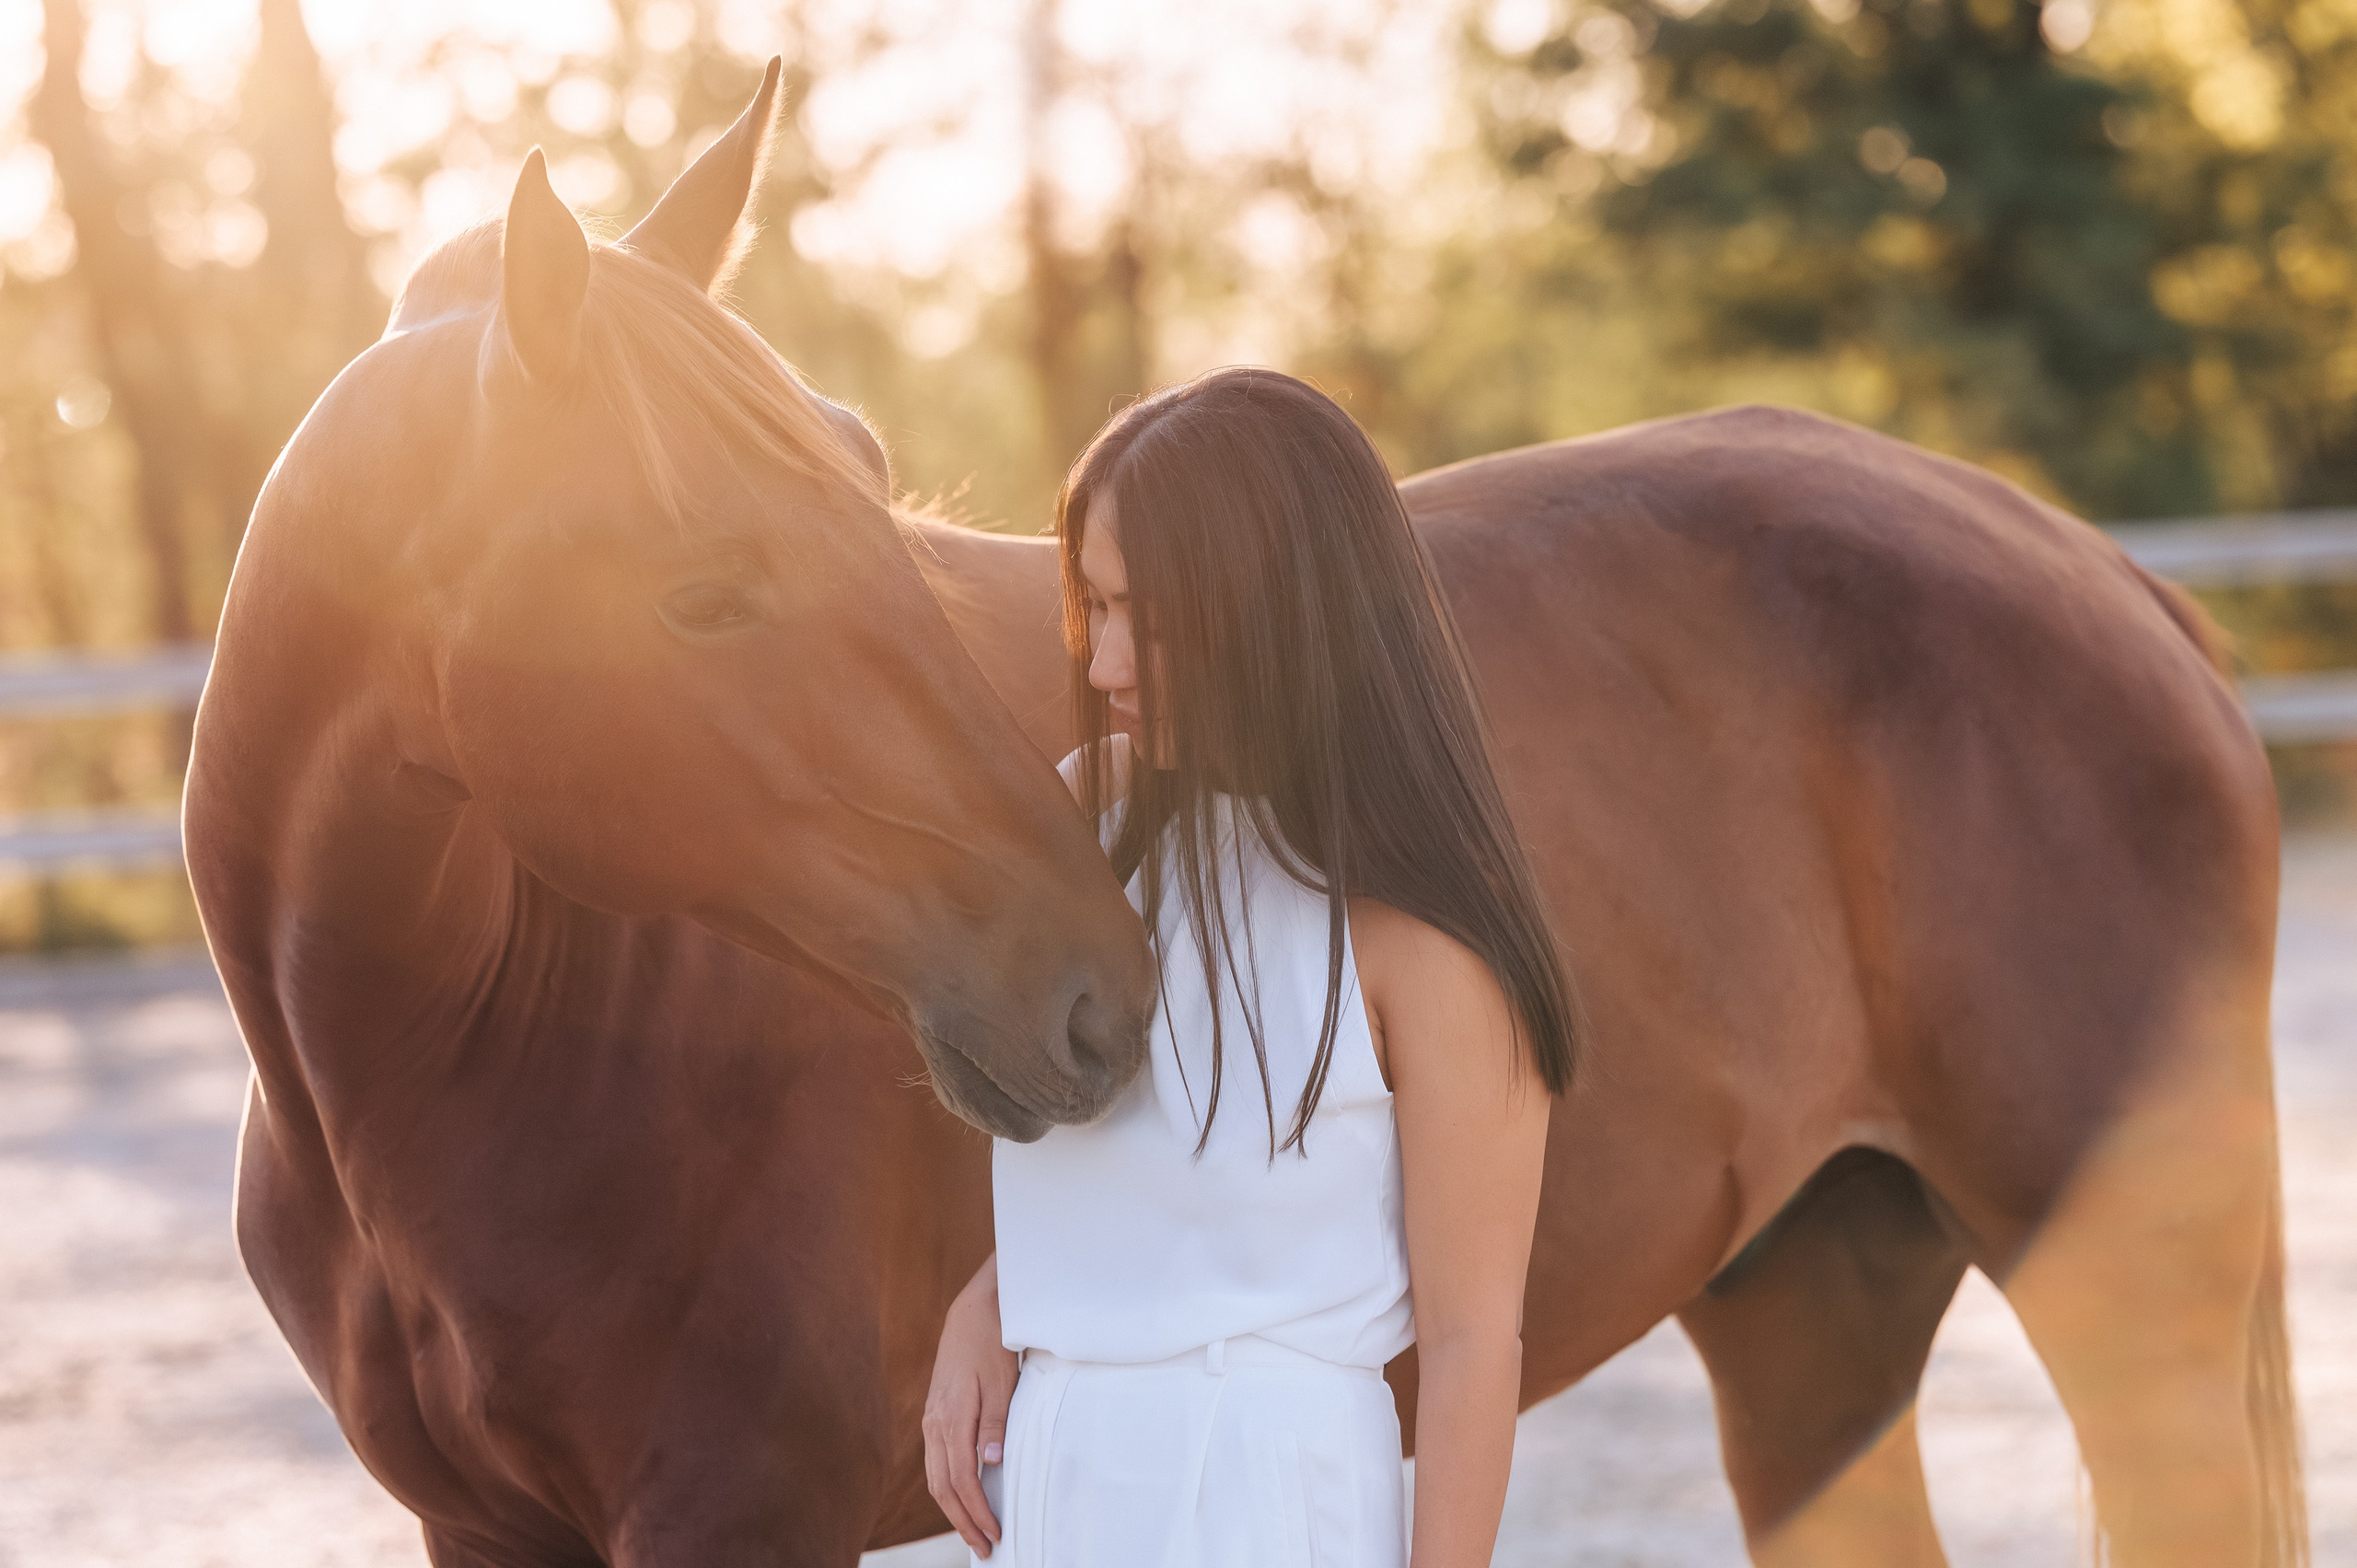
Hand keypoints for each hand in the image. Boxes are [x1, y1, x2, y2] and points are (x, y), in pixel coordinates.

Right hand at [923, 1253, 1018, 1555]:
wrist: (972, 1311)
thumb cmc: (992, 1344)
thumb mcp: (1002, 1381)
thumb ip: (996, 1423)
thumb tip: (992, 1464)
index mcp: (951, 1418)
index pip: (962, 1480)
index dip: (978, 1512)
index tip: (996, 1534)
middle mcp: (935, 1423)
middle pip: (943, 1488)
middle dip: (963, 1522)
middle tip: (985, 1548)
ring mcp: (931, 1420)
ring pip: (935, 1478)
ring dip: (953, 1509)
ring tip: (974, 1532)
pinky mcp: (935, 1415)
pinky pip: (936, 1462)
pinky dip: (947, 1487)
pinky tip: (962, 1497)